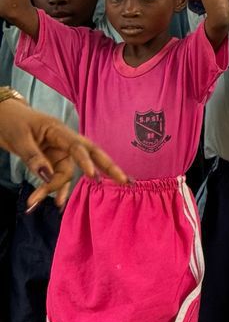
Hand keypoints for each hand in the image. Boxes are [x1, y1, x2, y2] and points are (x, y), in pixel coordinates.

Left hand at [0, 101, 127, 209]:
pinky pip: (58, 177)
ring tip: (47, 205)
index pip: (77, 147)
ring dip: (59, 189)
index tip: (93, 177)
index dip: (87, 162)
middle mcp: (64, 142)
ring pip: (67, 173)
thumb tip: (47, 176)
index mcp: (58, 130)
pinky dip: (57, 190)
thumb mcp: (19, 139)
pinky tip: (57, 203)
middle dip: (108, 168)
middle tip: (124, 181)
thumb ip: (34, 157)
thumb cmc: (11, 122)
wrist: (2, 117)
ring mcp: (59, 152)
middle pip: (91, 154)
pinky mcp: (52, 161)